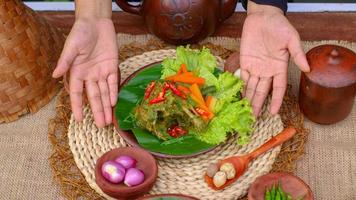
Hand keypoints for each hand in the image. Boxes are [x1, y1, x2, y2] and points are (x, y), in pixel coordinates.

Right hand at [52, 18, 118, 127]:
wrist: (97, 23)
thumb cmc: (80, 33)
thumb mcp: (71, 47)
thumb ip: (65, 61)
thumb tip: (54, 75)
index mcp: (76, 72)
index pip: (77, 93)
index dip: (78, 106)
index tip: (79, 120)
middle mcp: (89, 75)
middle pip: (93, 97)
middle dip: (97, 111)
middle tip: (101, 126)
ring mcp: (101, 72)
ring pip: (104, 93)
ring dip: (106, 106)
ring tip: (108, 121)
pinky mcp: (112, 67)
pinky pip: (113, 82)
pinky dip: (113, 92)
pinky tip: (114, 104)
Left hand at [239, 1, 309, 116]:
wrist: (263, 16)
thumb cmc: (280, 26)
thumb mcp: (291, 38)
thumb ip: (297, 54)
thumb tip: (307, 68)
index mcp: (279, 67)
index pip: (278, 88)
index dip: (275, 100)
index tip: (273, 112)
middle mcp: (267, 70)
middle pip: (262, 91)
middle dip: (258, 104)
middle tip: (253, 118)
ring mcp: (255, 67)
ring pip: (251, 87)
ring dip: (248, 99)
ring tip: (245, 112)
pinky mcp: (245, 62)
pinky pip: (242, 77)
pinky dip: (240, 87)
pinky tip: (238, 97)